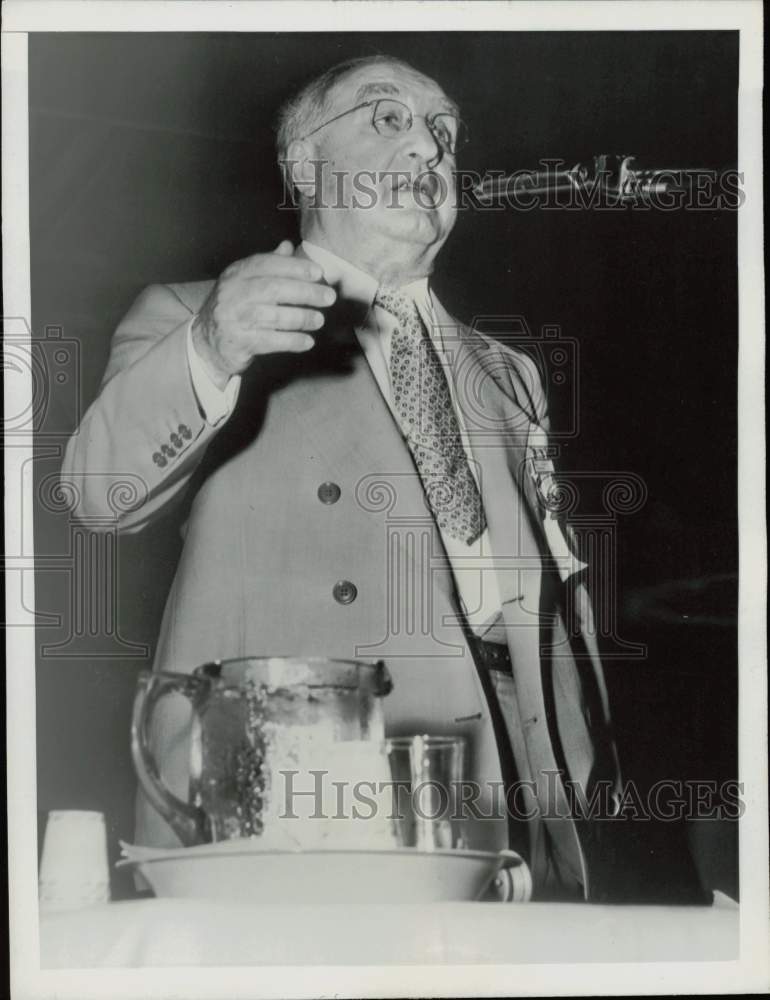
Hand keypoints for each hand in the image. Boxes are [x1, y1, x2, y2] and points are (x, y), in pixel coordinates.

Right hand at [191, 240, 334, 388]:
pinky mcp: (238, 342)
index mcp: (236, 274)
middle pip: (273, 289)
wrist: (207, 343)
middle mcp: (232, 293)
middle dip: (305, 292)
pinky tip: (307, 342)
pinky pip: (271, 341)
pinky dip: (292, 342)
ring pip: (273, 316)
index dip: (294, 267)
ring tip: (319, 320)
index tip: (318, 273)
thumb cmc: (234, 308)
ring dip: (301, 318)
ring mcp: (233, 319)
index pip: (266, 264)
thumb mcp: (245, 282)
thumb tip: (287, 246)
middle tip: (328, 297)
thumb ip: (267, 265)